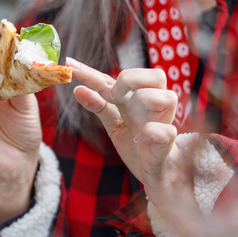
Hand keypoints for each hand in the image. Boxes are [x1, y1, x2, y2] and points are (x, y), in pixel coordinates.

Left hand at [70, 59, 200, 236]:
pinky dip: (149, 132)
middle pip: (156, 75)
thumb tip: (77, 90)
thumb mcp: (114, 123)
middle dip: (131, 79)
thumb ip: (99, 106)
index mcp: (139, 98)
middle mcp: (154, 105)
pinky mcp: (168, 141)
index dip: (92, 72)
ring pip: (166, 97)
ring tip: (128, 116)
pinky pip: (164, 130)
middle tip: (113, 95)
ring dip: (144, 101)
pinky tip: (138, 139)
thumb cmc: (137, 143)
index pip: (115, 79)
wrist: (156, 171)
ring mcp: (164, 121)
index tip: (69, 65)